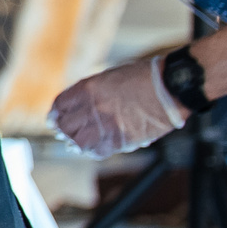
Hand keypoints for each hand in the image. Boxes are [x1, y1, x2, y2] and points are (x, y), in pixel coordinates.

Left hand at [51, 55, 186, 158]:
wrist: (171, 86)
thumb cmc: (144, 78)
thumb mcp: (109, 77)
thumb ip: (92, 92)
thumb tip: (77, 107)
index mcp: (88, 89)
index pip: (60, 105)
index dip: (56, 114)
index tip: (55, 119)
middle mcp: (93, 107)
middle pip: (66, 125)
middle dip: (64, 130)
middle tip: (65, 133)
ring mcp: (107, 125)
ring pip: (78, 141)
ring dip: (77, 142)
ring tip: (78, 142)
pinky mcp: (123, 139)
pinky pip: (99, 150)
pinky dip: (94, 150)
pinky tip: (95, 148)